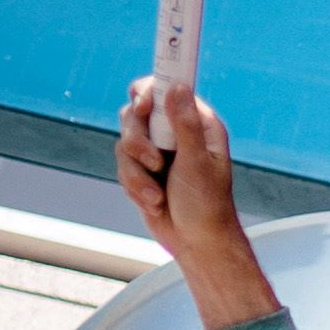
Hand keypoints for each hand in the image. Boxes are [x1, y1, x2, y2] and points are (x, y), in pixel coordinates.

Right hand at [112, 82, 280, 329]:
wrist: (196, 243)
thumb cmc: (207, 206)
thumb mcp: (197, 163)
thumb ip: (185, 125)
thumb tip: (178, 87)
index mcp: (198, 124)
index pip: (168, 89)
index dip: (150, 89)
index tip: (143, 102)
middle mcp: (176, 132)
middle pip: (136, 112)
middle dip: (138, 140)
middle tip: (154, 161)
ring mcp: (158, 150)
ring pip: (125, 140)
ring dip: (136, 171)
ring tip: (157, 193)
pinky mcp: (143, 168)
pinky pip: (122, 164)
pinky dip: (134, 185)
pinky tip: (154, 201)